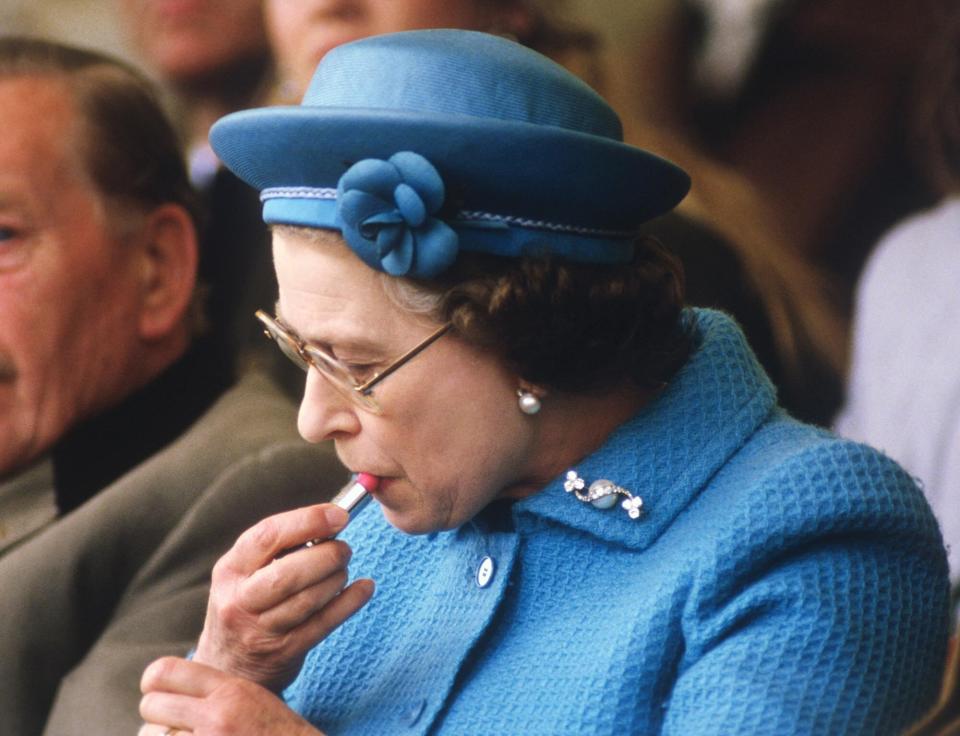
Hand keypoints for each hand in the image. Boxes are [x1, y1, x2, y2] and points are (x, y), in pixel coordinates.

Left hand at [139, 657, 323, 735]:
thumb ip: (215, 690)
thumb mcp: (253, 699)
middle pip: (151, 705)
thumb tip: (166, 687)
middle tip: (174, 726)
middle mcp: (217, 715)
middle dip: (157, 718)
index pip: (164, 671)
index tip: (159, 692)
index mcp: (231, 690)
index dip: (154, 682)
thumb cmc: (278, 735)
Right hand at [192, 503, 373, 690]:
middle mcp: (239, 600)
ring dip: (336, 579)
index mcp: (231, 569)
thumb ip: (280, 547)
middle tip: (344, 549)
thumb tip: (332, 519)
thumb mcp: (246, 572)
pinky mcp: (284, 652)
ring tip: (343, 569)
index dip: (309, 521)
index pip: (268, 536)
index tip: (339, 515)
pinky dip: (350, 602)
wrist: (230, 666)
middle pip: (288, 574)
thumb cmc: (248, 604)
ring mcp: (260, 630)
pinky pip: (324, 623)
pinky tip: (364, 588)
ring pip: (308, 600)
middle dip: (326, 556)